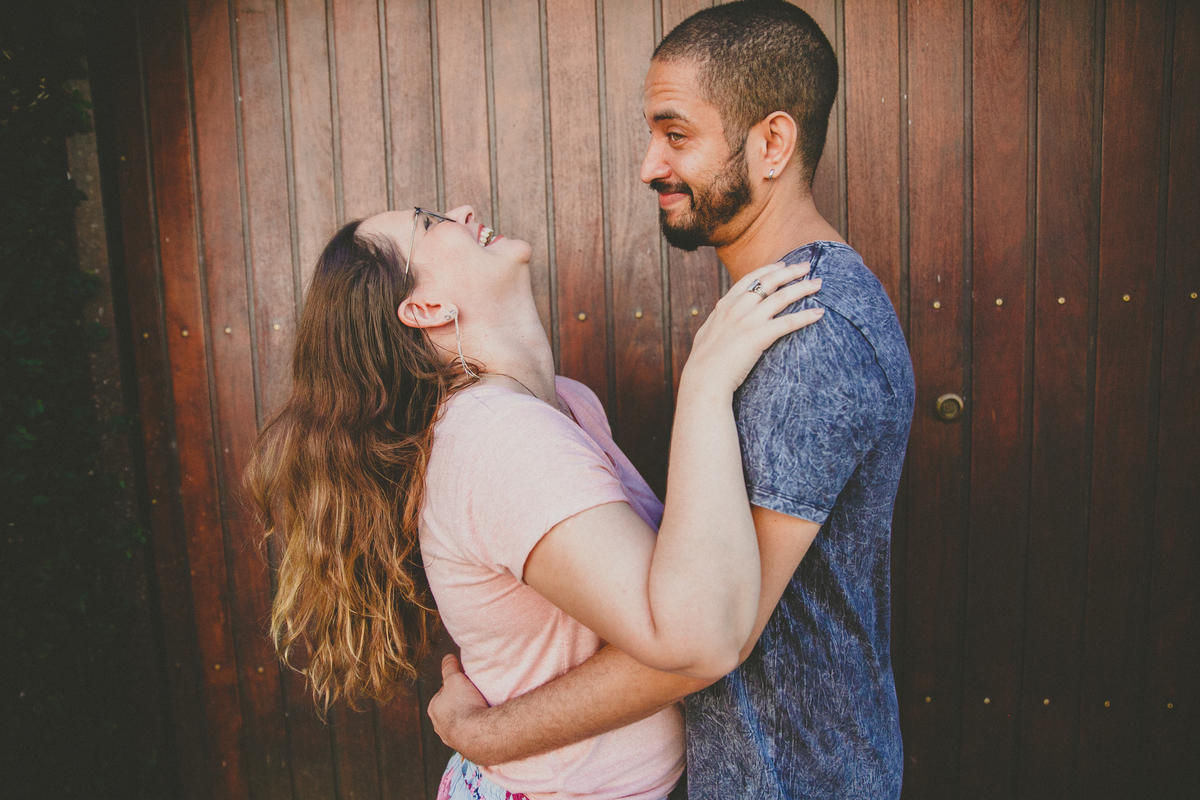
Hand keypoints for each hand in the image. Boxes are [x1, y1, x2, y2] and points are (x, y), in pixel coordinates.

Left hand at [428, 654, 490, 758]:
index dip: (457, 686)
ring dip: (469, 718)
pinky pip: (470, 735)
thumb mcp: (455, 679)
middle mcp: (439, 726)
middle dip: (462, 703)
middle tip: (476, 698)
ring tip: (482, 712)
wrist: (478, 734)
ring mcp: (452, 739)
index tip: (468, 685)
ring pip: (460, 723)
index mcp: (434, 709)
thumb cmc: (464, 705)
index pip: (444, 693)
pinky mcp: (466, 748)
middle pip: (452, 709)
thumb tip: (447, 657)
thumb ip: (449, 667)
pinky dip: (476, 730)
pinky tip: (484, 725)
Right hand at [683, 261, 822, 395]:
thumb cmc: (703, 363)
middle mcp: (737, 308)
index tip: (782, 265)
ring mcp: (748, 321)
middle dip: (790, 272)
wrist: (703, 379)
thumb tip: (720, 320)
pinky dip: (805, 316)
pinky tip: (819, 313)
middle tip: (806, 266)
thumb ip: (718, 322)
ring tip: (818, 283)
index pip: (750, 279)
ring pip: (781, 297)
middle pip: (768, 282)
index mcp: (724, 306)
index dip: (768, 270)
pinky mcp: (758, 336)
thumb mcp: (707, 334)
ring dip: (802, 287)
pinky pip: (787, 322)